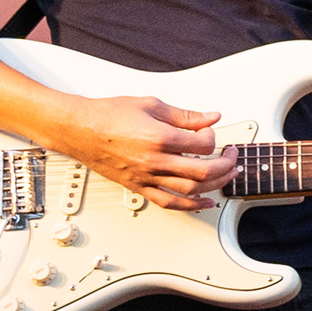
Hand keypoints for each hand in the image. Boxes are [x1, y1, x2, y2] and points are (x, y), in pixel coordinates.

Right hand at [66, 95, 236, 208]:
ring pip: (190, 190)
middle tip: (232, 157)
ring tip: (227, 176)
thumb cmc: (109, 114)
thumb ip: (185, 115)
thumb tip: (211, 117)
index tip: (210, 133)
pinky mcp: (139, 187)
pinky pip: (169, 203)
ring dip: (215, 185)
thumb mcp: (151, 105)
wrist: (79, 129)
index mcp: (160, 138)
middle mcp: (155, 161)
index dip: (213, 138)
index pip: (203, 145)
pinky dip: (191, 205)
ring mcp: (146, 177)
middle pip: (203, 172)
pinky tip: (205, 202)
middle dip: (225, 165)